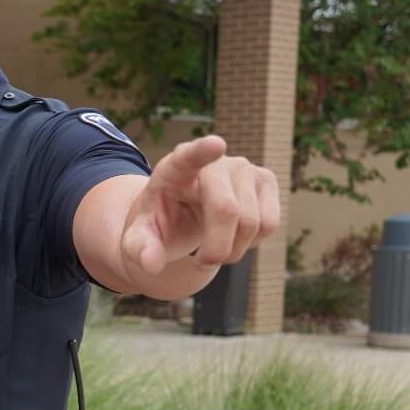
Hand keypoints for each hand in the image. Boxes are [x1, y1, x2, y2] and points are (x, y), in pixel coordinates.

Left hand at [118, 135, 281, 275]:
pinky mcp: (266, 180)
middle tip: (202, 264)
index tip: (216, 144)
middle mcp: (214, 162)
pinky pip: (269, 224)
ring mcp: (243, 168)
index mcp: (174, 168)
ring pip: (251, 223)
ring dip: (233, 251)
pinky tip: (234, 235)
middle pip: (226, 210)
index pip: (189, 156)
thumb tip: (151, 264)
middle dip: (216, 249)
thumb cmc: (162, 222)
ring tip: (214, 248)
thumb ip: (139, 250)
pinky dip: (252, 243)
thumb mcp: (140, 238)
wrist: (184, 213)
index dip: (202, 151)